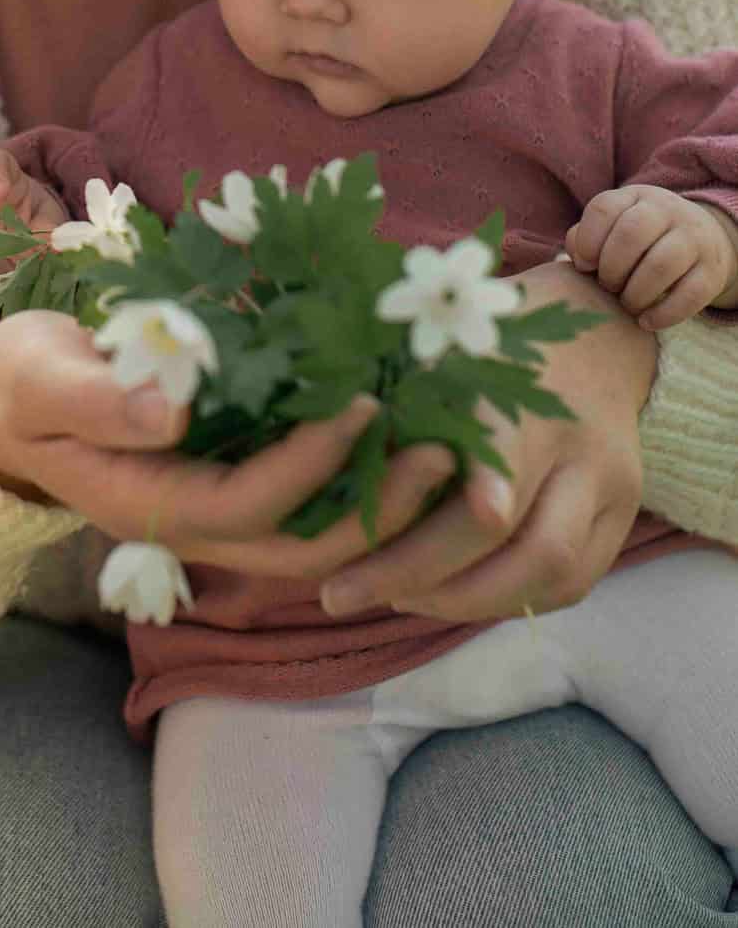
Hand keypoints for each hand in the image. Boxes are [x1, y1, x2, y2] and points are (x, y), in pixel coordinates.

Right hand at [0, 307, 458, 555]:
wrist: (4, 402)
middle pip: (302, 545)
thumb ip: (99, 399)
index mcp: (151, 505)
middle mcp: (194, 520)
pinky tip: (403, 425)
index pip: (249, 504)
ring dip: (382, 501)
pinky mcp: (230, 476)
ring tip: (448, 449)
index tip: (362, 402)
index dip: (311, 463)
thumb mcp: (40, 383)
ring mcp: (215, 504)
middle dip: (378, 509)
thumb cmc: (19, 384)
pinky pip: (305, 495)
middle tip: (446, 453)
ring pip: (315, 532)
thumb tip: (174, 409)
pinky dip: (357, 471)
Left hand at [314, 259, 655, 625]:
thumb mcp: (445, 345)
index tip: (384, 547)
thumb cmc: (492, 338)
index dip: (457, 506)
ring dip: (463, 601)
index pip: (498, 457)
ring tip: (391, 598)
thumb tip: (310, 448)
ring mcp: (612, 486)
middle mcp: (580, 443)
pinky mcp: (624, 520)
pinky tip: (445, 595)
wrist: (600, 333)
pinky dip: (505, 599)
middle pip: (518, 538)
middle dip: (423, 575)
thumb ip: (397, 395)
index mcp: (528, 390)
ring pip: (549, 574)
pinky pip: (569, 585)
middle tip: (340, 593)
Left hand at [566, 184, 737, 327]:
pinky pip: (690, 295)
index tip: (584, 265)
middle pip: (632, 234)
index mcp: (635, 197)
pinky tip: (646, 321)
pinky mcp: (712, 271)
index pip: (604, 207)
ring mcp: (694, 239)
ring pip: (661, 264)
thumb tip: (578, 260)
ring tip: (627, 304)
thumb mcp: (613, 228)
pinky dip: (663, 314)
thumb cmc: (640, 241)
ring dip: (635, 293)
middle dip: (611, 268)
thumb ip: (586, 239)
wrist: (702, 241)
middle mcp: (667, 211)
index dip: (587, 239)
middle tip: (607, 286)